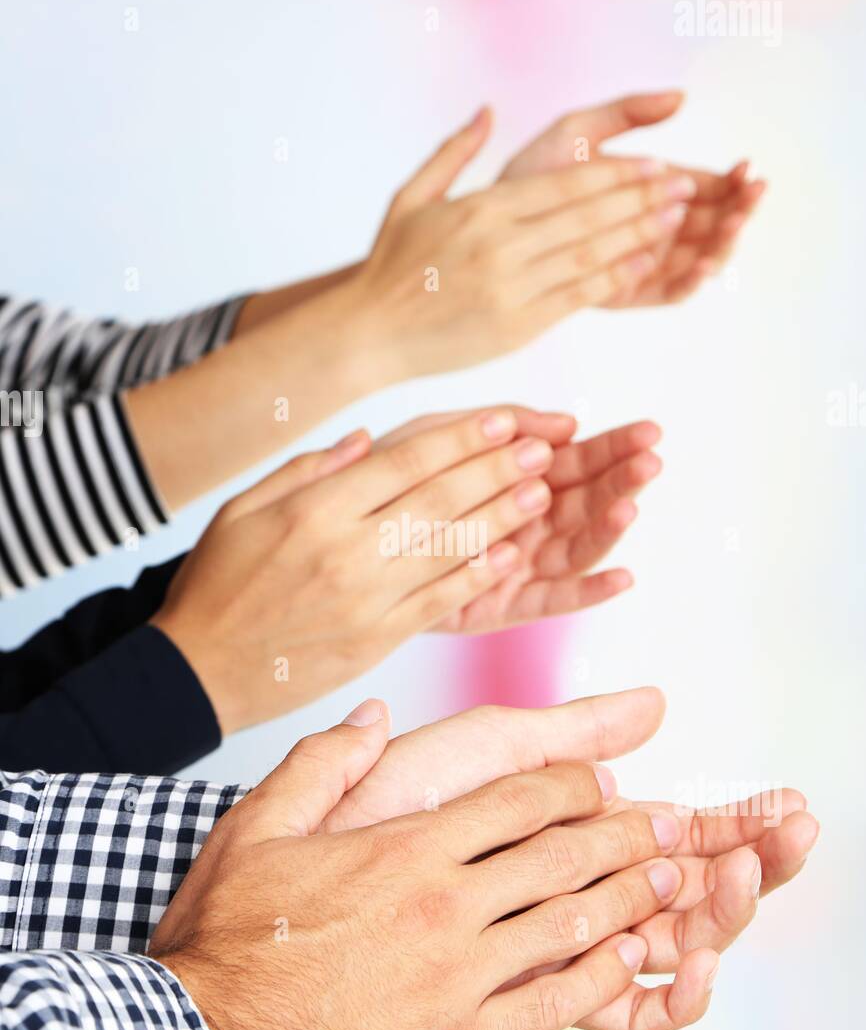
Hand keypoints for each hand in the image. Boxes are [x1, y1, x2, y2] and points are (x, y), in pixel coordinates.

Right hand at [150, 708, 705, 1029]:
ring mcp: (457, 977)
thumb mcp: (255, 827)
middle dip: (623, 836)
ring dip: (628, 900)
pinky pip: (549, 1004)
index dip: (570, 784)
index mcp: (407, 848)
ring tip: (671, 883)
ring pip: (568, 926)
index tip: (603, 780)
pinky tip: (626, 963)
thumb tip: (374, 716)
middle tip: (672, 823)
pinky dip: (597, 978)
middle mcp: (445, 906)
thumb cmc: (227, 940)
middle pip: (560, 858)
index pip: (516, 801)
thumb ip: (322, 764)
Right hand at [151, 407, 569, 733]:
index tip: (503, 422)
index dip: (461, 439)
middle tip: (541, 449)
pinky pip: (439, 601)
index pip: (405, 462)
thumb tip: (368, 439)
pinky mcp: (376, 641)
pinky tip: (511, 557)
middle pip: (438, 500)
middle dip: (497, 471)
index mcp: (314, 510)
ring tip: (543, 493)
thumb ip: (306, 469)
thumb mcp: (241, 509)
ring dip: (502, 519)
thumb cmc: (217, 585)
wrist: (197, 671)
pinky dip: (478, 578)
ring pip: (449, 549)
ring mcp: (365, 598)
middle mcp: (346, 551)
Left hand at [322, 687, 816, 1029]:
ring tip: (750, 873)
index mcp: (572, 833)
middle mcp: (574, 890)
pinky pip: (622, 1009)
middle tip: (797, 834)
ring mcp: (558, 941)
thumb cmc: (392, 795)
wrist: (316, 858)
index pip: (678, 834)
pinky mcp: (532, 989)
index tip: (787, 804)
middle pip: (687, 888)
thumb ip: (573, 731)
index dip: (734, 823)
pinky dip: (673, 990)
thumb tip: (658, 703)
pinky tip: (696, 953)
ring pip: (667, 941)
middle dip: (751, 863)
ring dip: (724, 913)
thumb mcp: (490, 747)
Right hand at [349, 107, 694, 377]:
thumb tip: (487, 110)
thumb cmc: (389, 266)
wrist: (368, 333)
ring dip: (639, 235)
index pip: (566, 185)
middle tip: (685, 187)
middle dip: (642, 200)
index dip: (618, 174)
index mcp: (482, 209)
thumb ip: (454, 152)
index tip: (654, 165)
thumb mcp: (412, 197)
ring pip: (591, 254)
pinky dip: (613, 278)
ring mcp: (512, 287)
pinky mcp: (517, 326)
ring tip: (678, 220)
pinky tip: (643, 264)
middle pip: (588, 216)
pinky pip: (577, 297)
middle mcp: (502, 245)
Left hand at [380, 412, 662, 628]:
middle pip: (588, 501)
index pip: (581, 460)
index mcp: (521, 478)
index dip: (616, 446)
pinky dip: (588, 592)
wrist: (337, 542)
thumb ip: (497, 425)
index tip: (651, 431)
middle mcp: (529, 523)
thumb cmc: (387, 479)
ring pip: (576, 546)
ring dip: (607, 527)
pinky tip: (623, 578)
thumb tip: (567, 423)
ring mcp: (520, 565)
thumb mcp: (436, 436)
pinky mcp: (502, 606)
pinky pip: (551, 600)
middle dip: (622, 480)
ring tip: (629, 505)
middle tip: (651, 462)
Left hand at [500, 91, 766, 306]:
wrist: (488, 226)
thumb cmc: (528, 174)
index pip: (706, 186)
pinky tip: (704, 263)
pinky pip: (669, 292)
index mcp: (651, 189)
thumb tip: (682, 96)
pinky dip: (691, 279)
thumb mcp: (576, 130)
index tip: (747, 167)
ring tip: (734, 224)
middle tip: (752, 194)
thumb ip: (625, 111)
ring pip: (699, 258)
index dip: (731, 180)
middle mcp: (652, 227)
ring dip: (723, 243)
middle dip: (737, 209)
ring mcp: (642, 262)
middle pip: (711, 223)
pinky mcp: (626, 292)